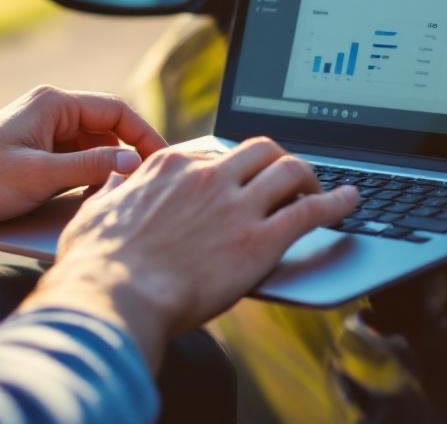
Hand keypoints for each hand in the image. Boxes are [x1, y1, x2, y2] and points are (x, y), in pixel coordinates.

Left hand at [0, 85, 167, 248]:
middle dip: (126, 157)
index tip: (163, 161)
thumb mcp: (41, 176)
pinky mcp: (30, 159)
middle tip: (145, 186)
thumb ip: (91, 168)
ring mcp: (38, 136)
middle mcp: (48, 114)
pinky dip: (84, 183)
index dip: (144, 135)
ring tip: (117, 199)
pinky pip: (70, 166)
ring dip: (103, 173)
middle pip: (105, 131)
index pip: (115, 110)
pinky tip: (88, 205)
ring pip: (89, 151)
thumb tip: (133, 164)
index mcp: (52, 104)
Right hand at [18, 138, 358, 368]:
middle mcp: (208, 176)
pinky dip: (338, 203)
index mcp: (170, 166)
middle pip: (261, 150)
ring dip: (310, 179)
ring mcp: (236, 205)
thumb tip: (114, 179)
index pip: (216, 153)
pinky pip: (312, 210)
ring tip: (320, 192)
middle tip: (287, 182)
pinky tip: (351, 203)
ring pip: (291, 170)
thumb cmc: (97, 265)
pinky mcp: (260, 240)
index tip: (241, 180)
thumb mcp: (95, 212)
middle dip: (279, 162)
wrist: (115, 297)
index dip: (234, 168)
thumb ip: (112, 190)